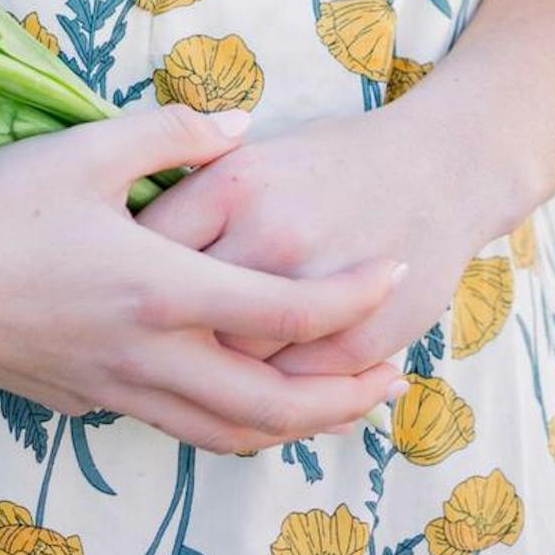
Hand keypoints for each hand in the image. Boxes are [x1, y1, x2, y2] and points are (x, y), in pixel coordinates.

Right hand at [0, 104, 411, 453]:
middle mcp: (148, 357)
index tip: (391, 272)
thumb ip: (174, 133)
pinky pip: (176, 428)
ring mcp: (116, 390)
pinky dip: (226, 424)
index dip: (349, 299)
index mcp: (161, 291)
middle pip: (271, 407)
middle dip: (341, 398)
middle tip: (390, 378)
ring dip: (290, 425)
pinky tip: (235, 392)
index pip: (284, 311)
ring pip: (225, 434)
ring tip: (331, 402)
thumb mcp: (87, 147)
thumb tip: (240, 126)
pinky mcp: (85, 402)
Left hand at [130, 105, 479, 382]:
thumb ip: (193, 194)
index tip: (117, 285)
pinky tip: (249, 394)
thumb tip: (127, 238)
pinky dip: (269, 399)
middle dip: (162, 334)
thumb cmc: (334, 161)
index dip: (124, 269)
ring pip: (238, 365)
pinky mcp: (360, 337)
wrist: (438, 169)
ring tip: (192, 377)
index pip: (150, 241)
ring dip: (214, 377)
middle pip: (187, 314)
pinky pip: (293, 390)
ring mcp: (318, 293)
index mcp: (235, 182)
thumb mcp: (253, 156)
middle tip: (148, 343)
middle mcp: (270, 236)